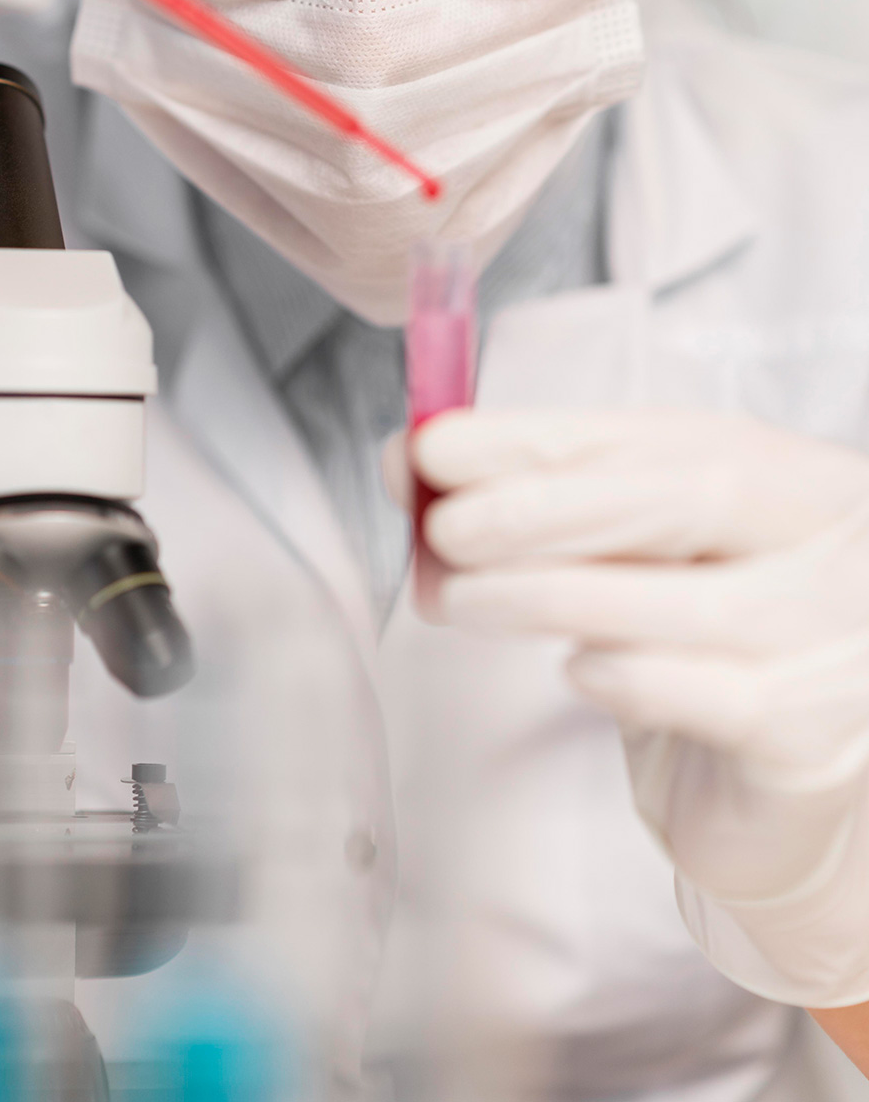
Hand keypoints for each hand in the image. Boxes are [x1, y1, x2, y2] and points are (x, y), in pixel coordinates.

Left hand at [386, 408, 868, 1004]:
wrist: (778, 803)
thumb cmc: (699, 656)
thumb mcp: (629, 559)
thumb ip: (543, 503)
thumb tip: (413, 461)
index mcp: (790, 475)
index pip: (661, 437)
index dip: (543, 437)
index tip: (437, 446)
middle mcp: (828, 543)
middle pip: (690, 499)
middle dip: (545, 507)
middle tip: (444, 525)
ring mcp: (833, 637)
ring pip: (683, 599)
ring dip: (547, 593)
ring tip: (459, 598)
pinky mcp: (808, 735)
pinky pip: (700, 694)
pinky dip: (620, 675)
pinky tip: (575, 670)